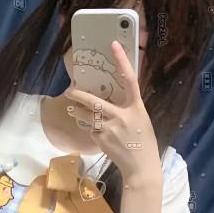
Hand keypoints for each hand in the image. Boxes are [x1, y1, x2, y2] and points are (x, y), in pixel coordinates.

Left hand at [64, 40, 160, 182]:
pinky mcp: (101, 140)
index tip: (113, 46)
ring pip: (87, 116)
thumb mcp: (140, 120)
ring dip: (76, 111)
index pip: (130, 79)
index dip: (122, 61)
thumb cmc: (143, 141)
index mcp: (136, 107)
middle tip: (69, 89)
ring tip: (71, 107)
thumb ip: (127, 109)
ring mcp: (110, 128)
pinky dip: (90, 128)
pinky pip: (91, 129)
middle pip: (96, 101)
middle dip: (79, 95)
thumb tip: (110, 99)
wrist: (140, 166)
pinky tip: (94, 131)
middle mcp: (122, 115)